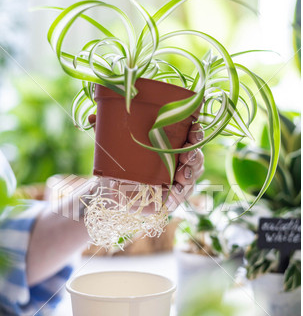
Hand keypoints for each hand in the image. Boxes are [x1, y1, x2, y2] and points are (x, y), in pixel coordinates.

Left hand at [88, 114, 203, 212]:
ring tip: (181, 175)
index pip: (191, 136)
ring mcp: (177, 182)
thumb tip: (92, 115)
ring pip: (192, 177)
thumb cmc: (118, 163)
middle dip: (195, 155)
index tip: (194, 129)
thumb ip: (106, 130)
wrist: (109, 191)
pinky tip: (173, 194)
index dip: (196, 133)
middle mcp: (178, 163)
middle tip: (186, 154)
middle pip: (196, 158)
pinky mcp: (171, 199)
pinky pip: (180, 197)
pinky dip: (178, 195)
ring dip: (190, 174)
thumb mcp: (113, 145)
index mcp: (171, 145)